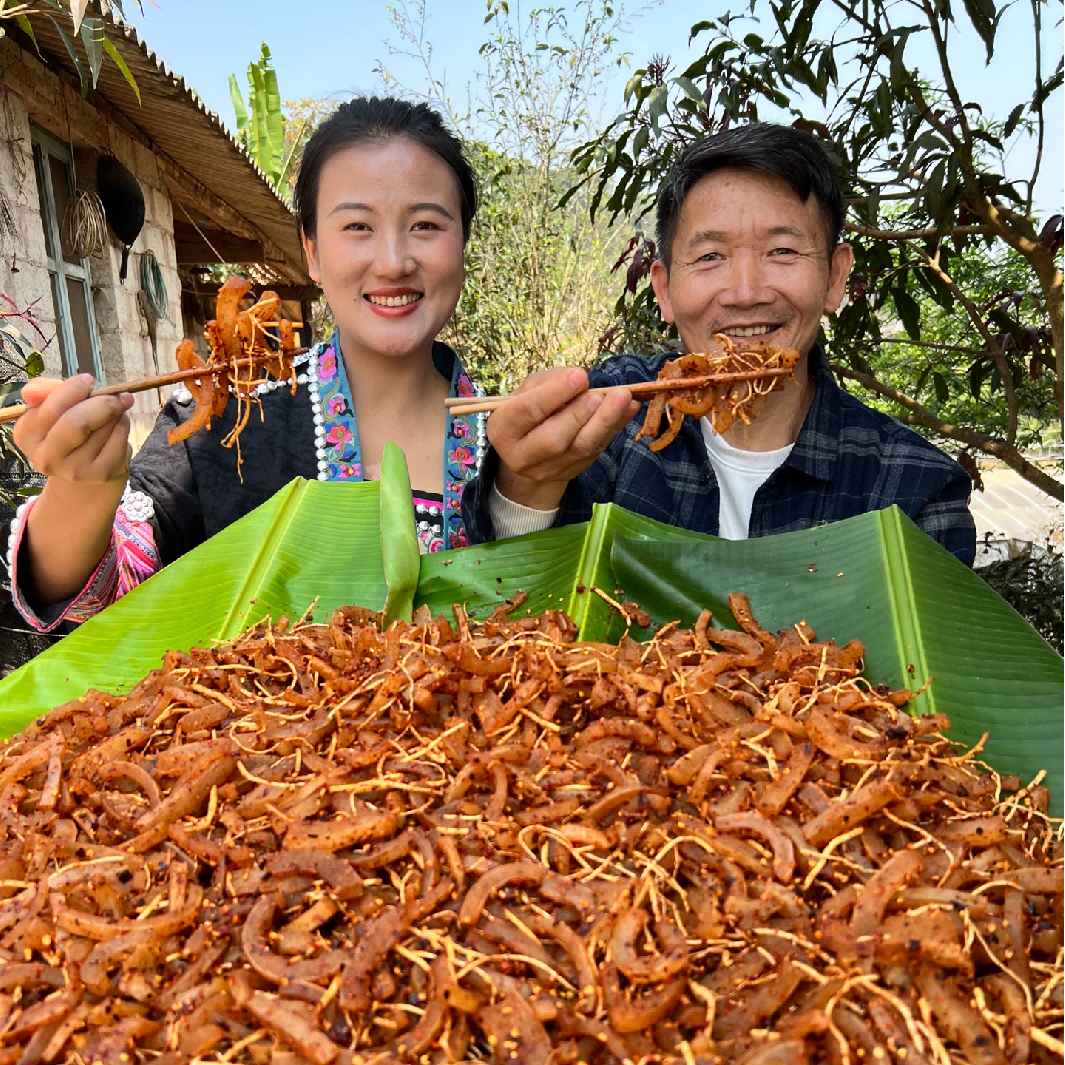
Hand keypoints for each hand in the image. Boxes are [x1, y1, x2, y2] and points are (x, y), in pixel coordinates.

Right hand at [13, 375, 133, 485]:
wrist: (83, 467)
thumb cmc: (66, 428)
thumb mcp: (52, 408)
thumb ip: (45, 391)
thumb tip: (31, 391)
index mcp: (27, 435)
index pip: (51, 408)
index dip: (74, 389)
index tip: (89, 380)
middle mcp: (46, 457)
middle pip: (79, 422)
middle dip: (103, 403)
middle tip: (119, 394)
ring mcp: (74, 470)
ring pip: (104, 428)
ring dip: (116, 414)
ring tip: (115, 412)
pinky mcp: (100, 475)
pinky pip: (119, 440)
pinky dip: (123, 427)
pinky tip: (118, 427)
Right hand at [488, 367, 638, 510]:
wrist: (528, 453)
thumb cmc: (526, 412)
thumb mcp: (525, 392)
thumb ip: (547, 382)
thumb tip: (578, 378)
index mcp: (502, 430)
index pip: (527, 412)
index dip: (554, 394)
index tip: (579, 375)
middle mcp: (522, 455)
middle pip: (554, 438)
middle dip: (580, 413)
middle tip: (600, 393)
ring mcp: (550, 468)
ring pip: (580, 447)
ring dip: (605, 421)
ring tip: (623, 398)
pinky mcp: (573, 471)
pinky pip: (598, 449)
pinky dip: (616, 427)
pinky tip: (630, 408)